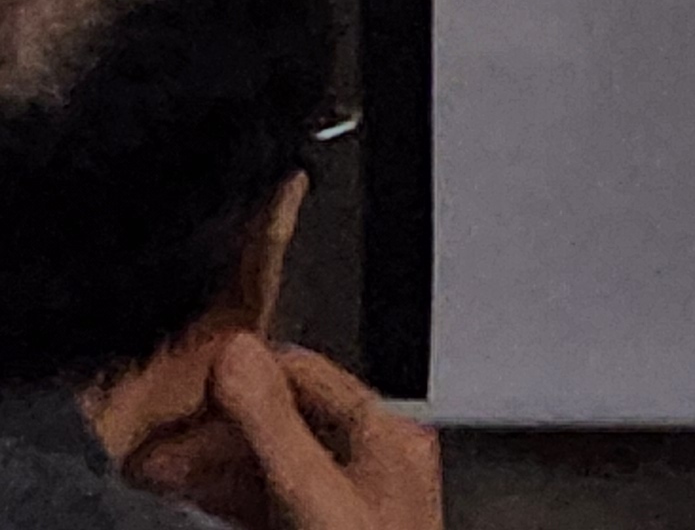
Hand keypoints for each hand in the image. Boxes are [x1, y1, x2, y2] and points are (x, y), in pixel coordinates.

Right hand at [135, 338, 442, 529]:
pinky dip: (225, 497)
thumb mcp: (310, 492)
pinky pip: (269, 503)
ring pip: (268, 467)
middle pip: (281, 423)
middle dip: (210, 429)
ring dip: (207, 465)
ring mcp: (347, 503)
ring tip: (148, 471)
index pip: (307, 375)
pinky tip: (187, 497)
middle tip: (148, 444)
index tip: (181, 387)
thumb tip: (235, 352)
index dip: (241, 376)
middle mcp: (372, 461)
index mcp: (386, 434)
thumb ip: (273, 425)